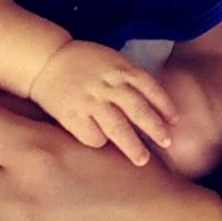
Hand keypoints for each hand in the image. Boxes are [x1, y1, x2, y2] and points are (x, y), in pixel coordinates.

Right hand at [28, 40, 179, 164]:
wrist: (46, 60)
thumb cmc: (84, 62)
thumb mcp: (112, 61)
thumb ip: (130, 78)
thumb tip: (153, 103)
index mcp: (120, 69)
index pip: (150, 88)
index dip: (165, 105)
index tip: (175, 121)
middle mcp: (108, 85)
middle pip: (137, 109)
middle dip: (155, 128)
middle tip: (167, 143)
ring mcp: (89, 100)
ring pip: (117, 126)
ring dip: (132, 145)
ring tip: (142, 160)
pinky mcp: (71, 115)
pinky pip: (91, 135)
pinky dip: (100, 142)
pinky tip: (104, 146)